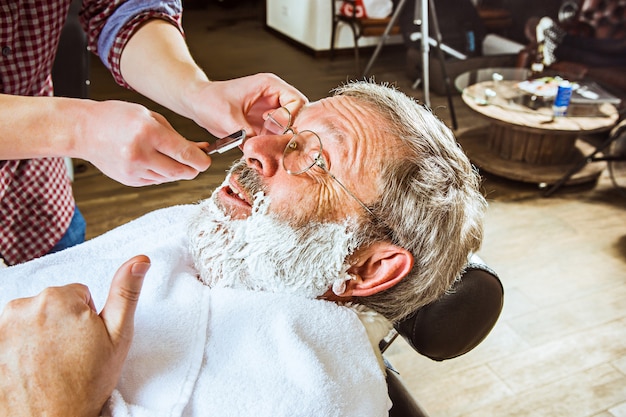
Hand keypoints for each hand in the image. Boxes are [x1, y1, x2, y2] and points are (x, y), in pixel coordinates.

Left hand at [0, 255, 149, 416]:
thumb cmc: (85, 384)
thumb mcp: (117, 336)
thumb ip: (126, 291)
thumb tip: (140, 260)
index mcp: (58, 299)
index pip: (78, 294)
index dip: (86, 319)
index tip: (85, 342)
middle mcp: (24, 307)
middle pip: (52, 305)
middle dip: (62, 324)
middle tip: (71, 355)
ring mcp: (3, 327)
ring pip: (31, 319)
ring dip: (40, 335)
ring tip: (51, 364)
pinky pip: (12, 335)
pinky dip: (20, 348)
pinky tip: (31, 368)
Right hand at [77, 100, 210, 186]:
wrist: (84, 130)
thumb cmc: (117, 118)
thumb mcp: (149, 116)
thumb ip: (176, 135)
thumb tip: (200, 150)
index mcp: (148, 132)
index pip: (185, 154)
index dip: (201, 160)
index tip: (207, 160)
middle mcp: (141, 153)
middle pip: (181, 171)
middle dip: (192, 168)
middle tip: (196, 162)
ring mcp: (133, 170)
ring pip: (169, 177)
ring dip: (176, 170)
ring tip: (169, 156)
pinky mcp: (129, 180)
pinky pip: (156, 180)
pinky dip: (161, 173)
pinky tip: (154, 161)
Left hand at [186, 73, 308, 137]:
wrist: (197, 103)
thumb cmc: (209, 101)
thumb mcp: (227, 118)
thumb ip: (246, 133)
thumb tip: (259, 149)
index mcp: (269, 85)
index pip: (296, 101)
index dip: (290, 118)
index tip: (277, 130)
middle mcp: (273, 96)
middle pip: (297, 115)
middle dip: (288, 131)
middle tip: (274, 142)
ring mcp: (270, 110)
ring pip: (288, 127)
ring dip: (279, 138)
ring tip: (264, 145)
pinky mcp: (264, 123)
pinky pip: (276, 134)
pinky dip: (271, 143)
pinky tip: (260, 146)